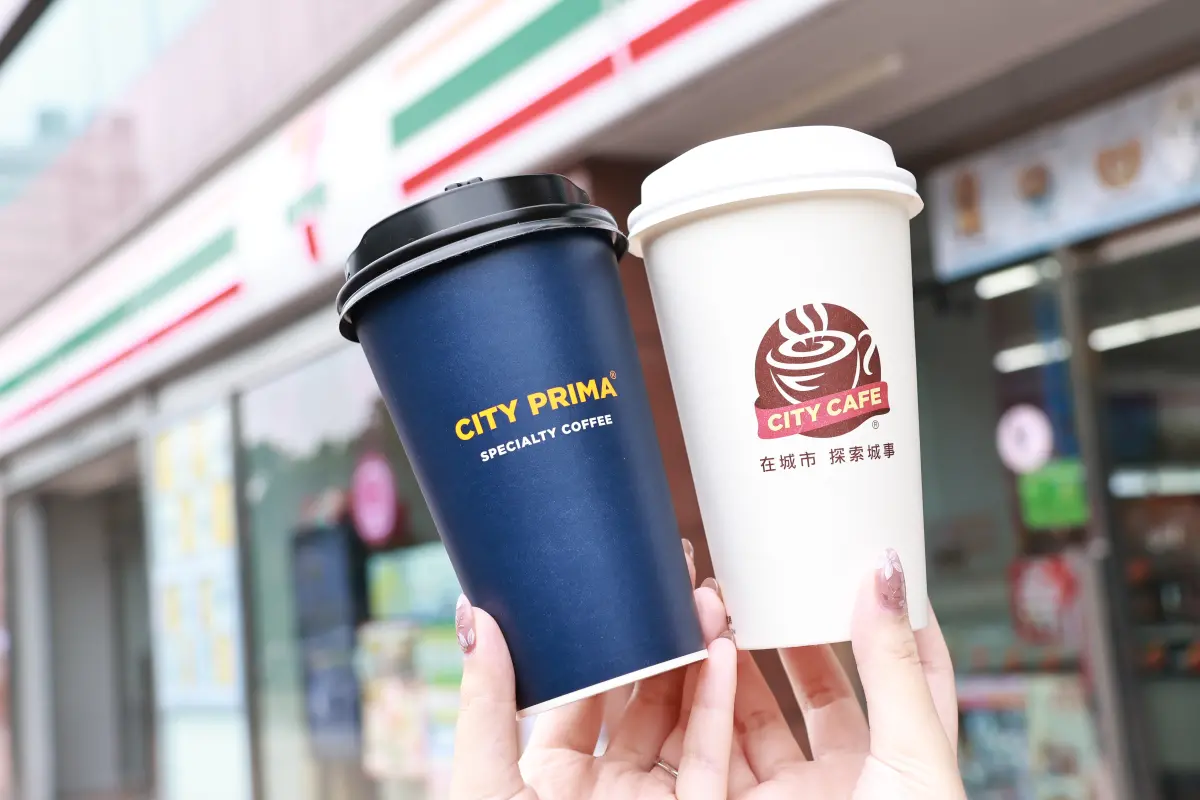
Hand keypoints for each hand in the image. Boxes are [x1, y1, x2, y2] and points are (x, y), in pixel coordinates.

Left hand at [449, 541, 736, 799]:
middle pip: (650, 701)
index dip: (610, 643)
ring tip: (707, 599)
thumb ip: (486, 702)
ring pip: (690, 721)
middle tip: (678, 581)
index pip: (589, 697)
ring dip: (703, 657)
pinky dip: (720, 705)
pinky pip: (711, 759)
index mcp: (557, 777)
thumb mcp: (484, 777)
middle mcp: (611, 788)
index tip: (623, 591)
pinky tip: (722, 650)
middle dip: (667, 639)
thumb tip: (473, 615)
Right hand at [719, 548, 964, 798]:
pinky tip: (698, 656)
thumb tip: (887, 578)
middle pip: (818, 692)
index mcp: (904, 764)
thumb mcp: (912, 753)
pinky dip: (700, 701)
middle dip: (793, 635)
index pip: (910, 676)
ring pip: (754, 716)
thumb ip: (894, 669)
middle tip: (774, 584)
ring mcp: (792, 797)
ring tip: (722, 607)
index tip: (877, 569)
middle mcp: (848, 779)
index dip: (898, 621)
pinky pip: (708, 749)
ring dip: (735, 662)